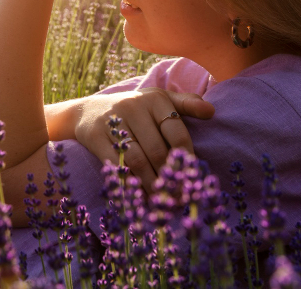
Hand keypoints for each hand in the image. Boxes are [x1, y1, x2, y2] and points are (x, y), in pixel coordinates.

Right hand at [72, 88, 214, 193]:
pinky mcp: (96, 137)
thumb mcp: (158, 99)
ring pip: (138, 161)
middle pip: (157, 150)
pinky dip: (130, 183)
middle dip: (170, 178)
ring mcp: (113, 122)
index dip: (186, 158)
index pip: (176, 131)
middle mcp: (133, 107)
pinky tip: (139, 196)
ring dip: (151, 185)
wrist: (88, 111)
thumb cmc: (134, 108)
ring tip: (162, 201)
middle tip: (180, 198)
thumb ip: (186, 104)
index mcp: (154, 99)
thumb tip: (212, 112)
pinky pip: (116, 166)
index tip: (192, 178)